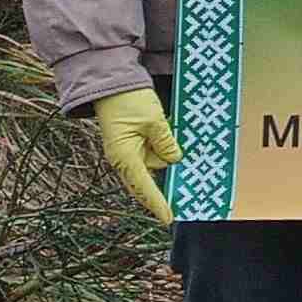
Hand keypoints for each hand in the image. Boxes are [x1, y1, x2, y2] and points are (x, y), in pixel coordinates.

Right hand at [91, 87, 178, 219]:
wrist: (112, 83)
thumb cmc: (129, 101)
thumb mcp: (154, 120)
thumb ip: (166, 142)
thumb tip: (174, 159)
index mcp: (124, 156)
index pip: (144, 187)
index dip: (158, 203)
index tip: (169, 218)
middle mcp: (123, 158)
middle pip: (150, 179)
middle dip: (167, 181)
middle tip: (189, 186)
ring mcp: (127, 151)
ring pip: (154, 164)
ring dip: (167, 157)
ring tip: (179, 144)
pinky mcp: (132, 143)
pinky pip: (152, 153)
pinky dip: (163, 150)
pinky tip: (173, 142)